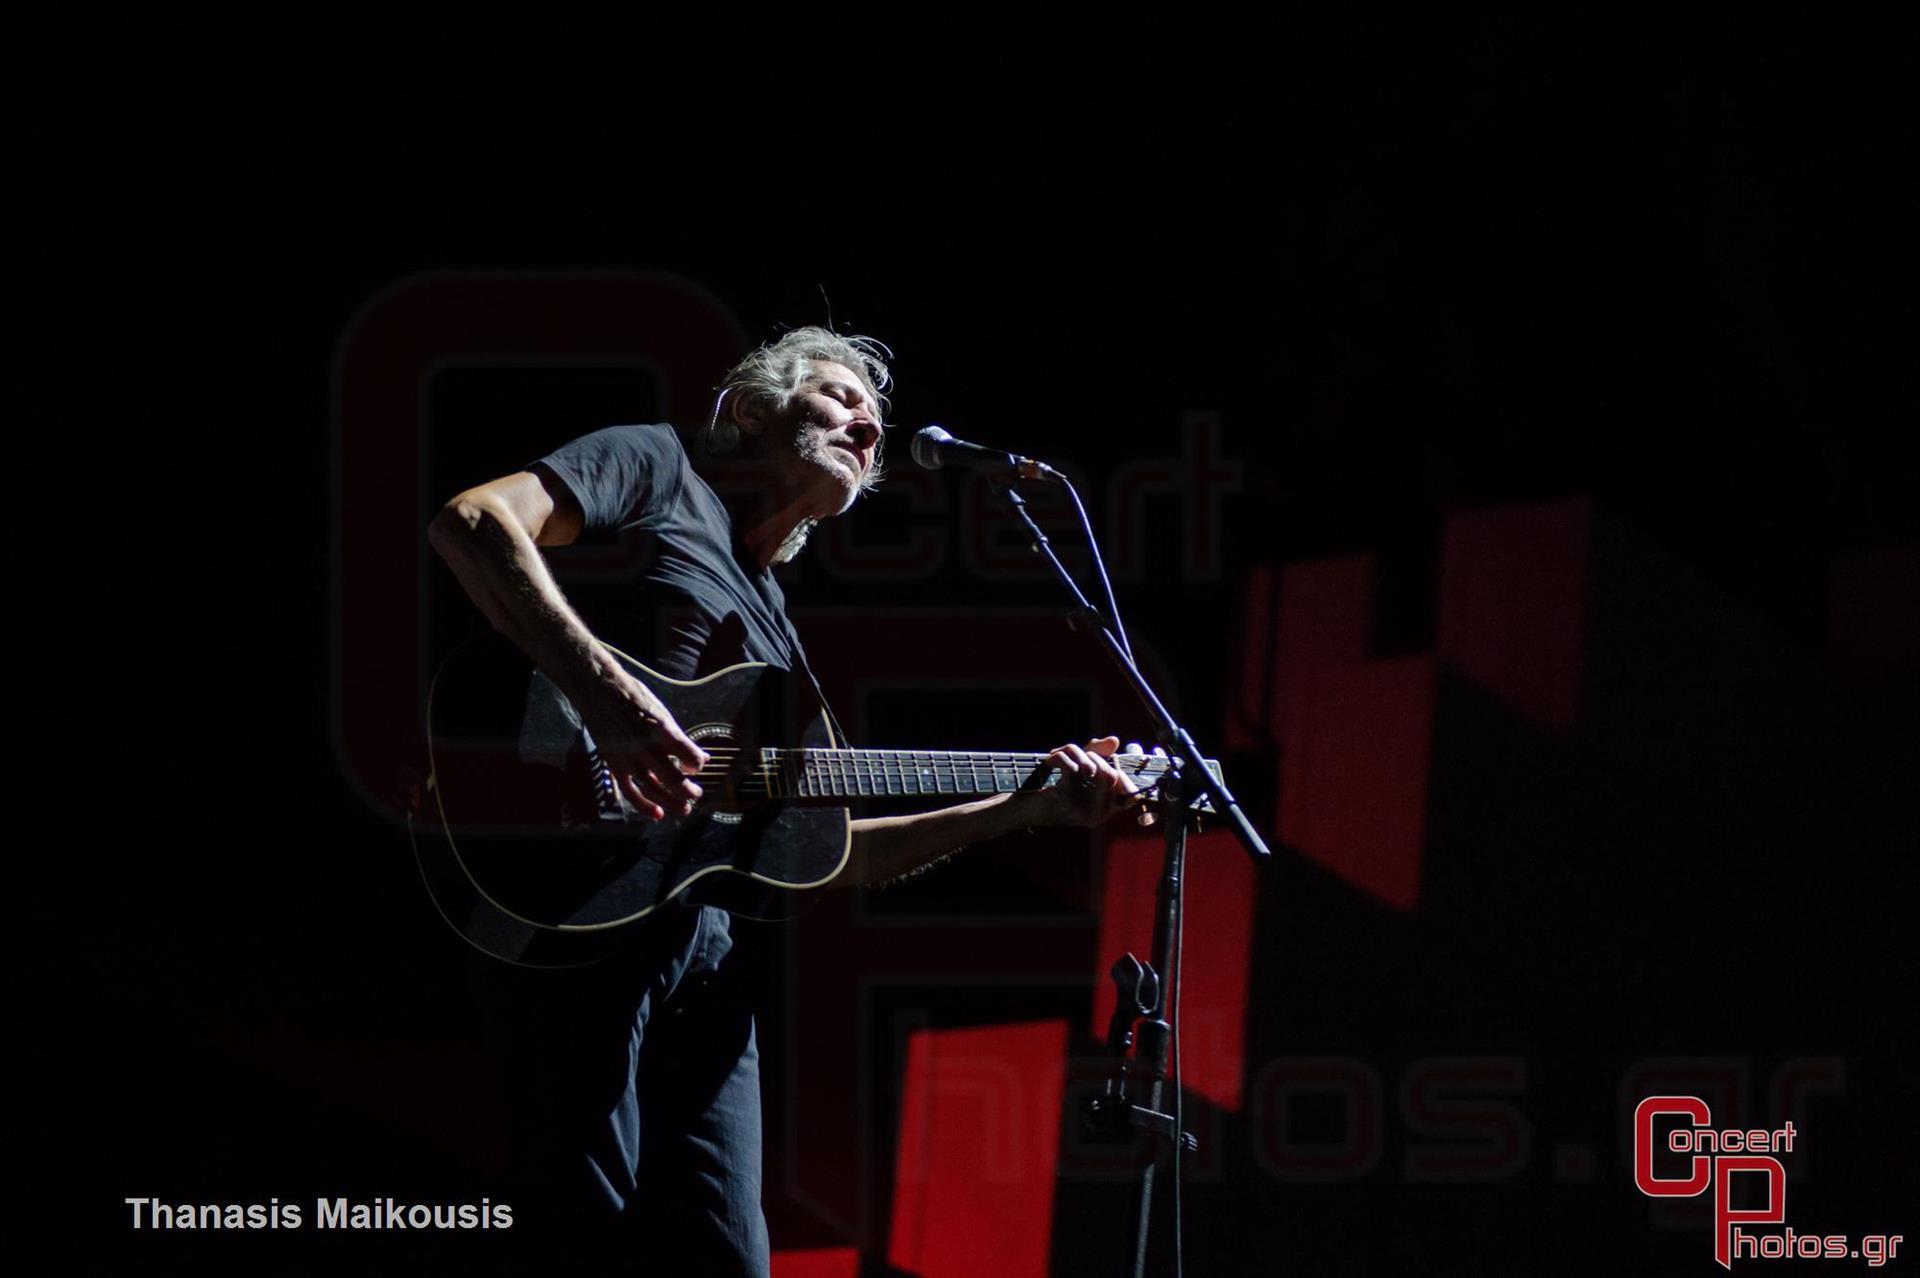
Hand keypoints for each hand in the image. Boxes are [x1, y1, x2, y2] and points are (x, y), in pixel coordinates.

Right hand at [569, 663, 709, 820]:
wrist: (600, 690)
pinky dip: (644, 806)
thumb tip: (702, 756)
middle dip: (690, 792)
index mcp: (663, 730)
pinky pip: (630, 792)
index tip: (696, 765)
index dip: (698, 765)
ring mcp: (629, 758)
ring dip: (673, 803)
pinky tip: (657, 813)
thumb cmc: (634, 698)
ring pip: (655, 790)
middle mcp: (647, 747)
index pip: (690, 757)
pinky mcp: (614, 764)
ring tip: (685, 809)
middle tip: (696, 794)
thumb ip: (680, 738)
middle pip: (675, 780)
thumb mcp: (663, 713)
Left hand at [1019, 736, 1145, 828]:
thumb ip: (1097, 755)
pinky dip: (1060, 757)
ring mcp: (1084, 810)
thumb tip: (1115, 740)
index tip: (1102, 761)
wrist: (1019, 809)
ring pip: (1092, 768)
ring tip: (1058, 754)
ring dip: (1073, 753)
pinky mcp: (1067, 801)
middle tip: (1073, 753)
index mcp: (1104, 811)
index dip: (1121, 773)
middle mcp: (1098, 814)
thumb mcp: (1076, 771)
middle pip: (1111, 774)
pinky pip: (1072, 768)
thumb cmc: (1048, 789)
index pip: (1130, 794)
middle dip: (1092, 755)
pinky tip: (1049, 760)